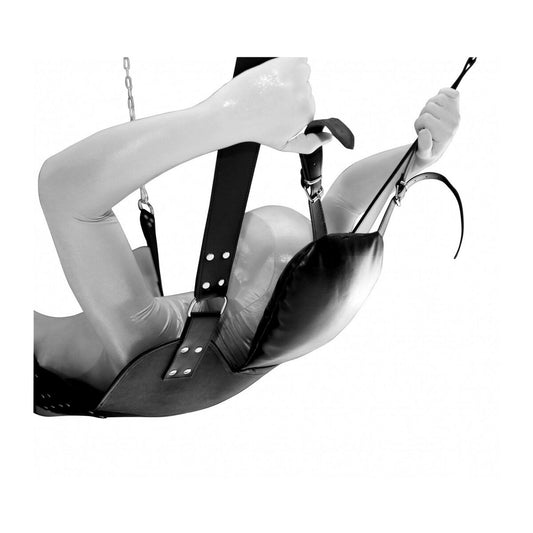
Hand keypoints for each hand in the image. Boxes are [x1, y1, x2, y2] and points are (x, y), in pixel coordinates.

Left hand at [209, 58, 330, 153]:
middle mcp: (305, 97)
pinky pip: (299, 55)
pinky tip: (277, 69)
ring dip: (287, 74)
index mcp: (307, 114)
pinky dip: (292, 58)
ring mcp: (297, 79)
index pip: (307, 101)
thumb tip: (328, 138)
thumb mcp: (284, 145)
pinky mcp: (288, 63)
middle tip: (268, 97)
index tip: (276, 106)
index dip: (290, 102)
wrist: (231, 115)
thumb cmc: (254, 128)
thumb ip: (310, 144)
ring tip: (268, 86)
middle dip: (288, 88)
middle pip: (304, 84)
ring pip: (300, 70)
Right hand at [413, 88, 459, 167]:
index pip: (424, 118)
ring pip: (436, 99)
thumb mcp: (423, 154)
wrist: (436, 149)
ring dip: (429, 107)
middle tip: (426, 126)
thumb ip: (424, 146)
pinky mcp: (456, 106)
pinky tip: (438, 105)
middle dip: (422, 116)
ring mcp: (455, 113)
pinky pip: (451, 92)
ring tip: (430, 118)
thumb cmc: (427, 151)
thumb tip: (425, 132)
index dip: (418, 125)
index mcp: (445, 133)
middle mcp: (453, 122)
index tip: (422, 133)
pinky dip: (443, 94)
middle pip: (429, 107)